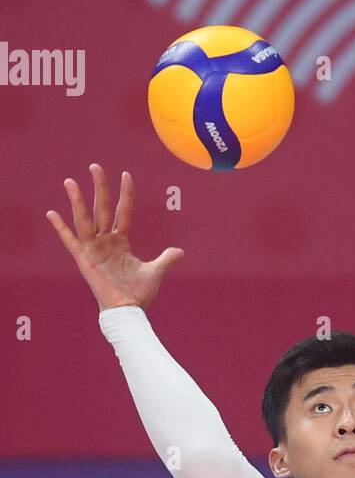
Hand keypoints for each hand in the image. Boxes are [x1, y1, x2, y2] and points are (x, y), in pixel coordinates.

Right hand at [45, 164, 183, 312]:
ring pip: (85, 219)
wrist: (128, 311)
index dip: (125, 194)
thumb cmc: (139, 294)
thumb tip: (180, 251)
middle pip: (102, 208)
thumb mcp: (155, 272)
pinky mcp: (85, 260)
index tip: (126, 174)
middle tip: (95, 166)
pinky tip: (52, 213)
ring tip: (70, 181)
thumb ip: (166, 259)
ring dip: (77, 200)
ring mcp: (94, 249)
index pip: (123, 211)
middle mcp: (105, 242)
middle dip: (99, 187)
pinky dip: (61, 228)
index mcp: (121, 242)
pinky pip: (70, 241)